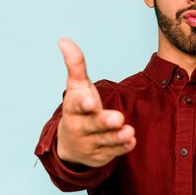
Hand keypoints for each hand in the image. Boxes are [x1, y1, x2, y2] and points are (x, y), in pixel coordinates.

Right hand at [56, 39, 135, 167]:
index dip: (83, 104)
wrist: (70, 144)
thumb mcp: (76, 87)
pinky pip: (113, 152)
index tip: (90, 102)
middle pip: (92, 125)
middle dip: (104, 122)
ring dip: (117, 136)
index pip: (76, 106)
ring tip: (129, 131)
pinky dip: (122, 147)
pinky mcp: (101, 154)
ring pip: (105, 140)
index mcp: (72, 109)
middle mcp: (79, 127)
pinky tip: (131, 141)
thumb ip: (75, 64)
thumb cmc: (77, 109)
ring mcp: (90, 143)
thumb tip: (64, 40)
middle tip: (117, 118)